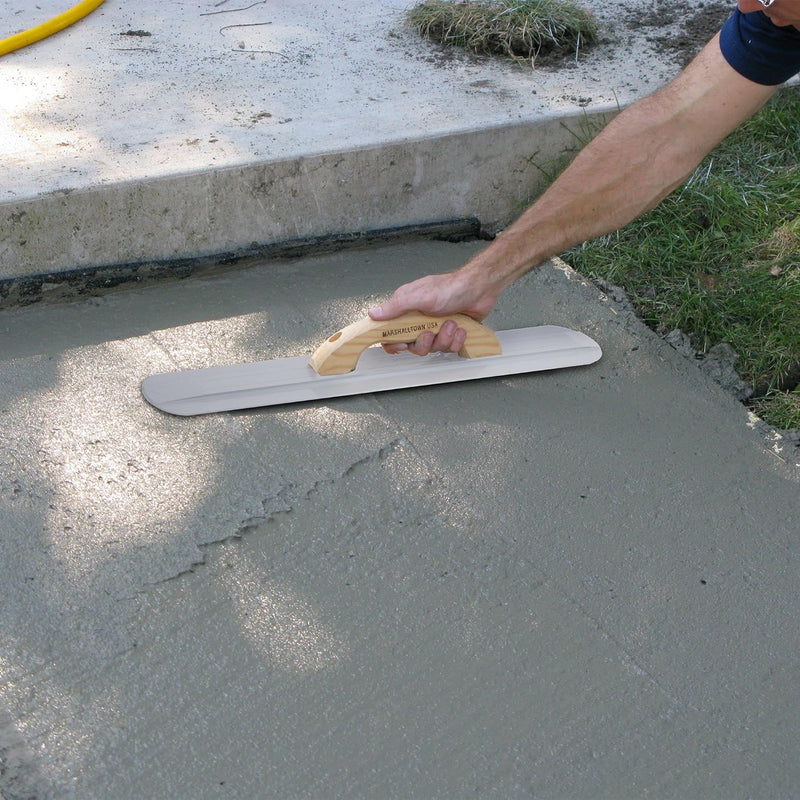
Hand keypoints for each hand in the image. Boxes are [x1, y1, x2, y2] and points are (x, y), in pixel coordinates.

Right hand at [368, 268, 499, 354]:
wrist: (479, 289)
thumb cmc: (451, 288)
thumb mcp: (420, 296)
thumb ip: (396, 307)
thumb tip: (374, 314)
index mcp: (407, 310)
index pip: (391, 333)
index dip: (394, 343)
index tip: (402, 344)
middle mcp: (419, 320)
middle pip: (413, 346)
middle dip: (425, 342)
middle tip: (431, 331)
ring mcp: (435, 327)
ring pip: (433, 348)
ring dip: (444, 338)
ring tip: (451, 323)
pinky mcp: (450, 333)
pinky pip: (449, 348)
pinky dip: (456, 339)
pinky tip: (460, 328)